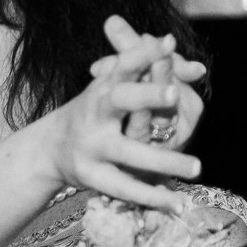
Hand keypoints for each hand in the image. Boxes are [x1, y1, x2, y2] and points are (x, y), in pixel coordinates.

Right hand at [38, 16, 201, 210]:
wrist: (49, 149)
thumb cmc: (95, 112)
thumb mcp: (113, 87)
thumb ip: (149, 73)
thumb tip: (190, 60)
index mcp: (104, 86)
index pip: (124, 64)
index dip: (143, 53)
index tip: (167, 43)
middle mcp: (96, 112)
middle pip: (121, 100)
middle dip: (146, 96)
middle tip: (174, 94)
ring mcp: (93, 146)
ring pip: (130, 153)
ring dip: (163, 161)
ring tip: (196, 167)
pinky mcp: (92, 176)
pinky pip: (126, 188)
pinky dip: (152, 197)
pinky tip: (178, 203)